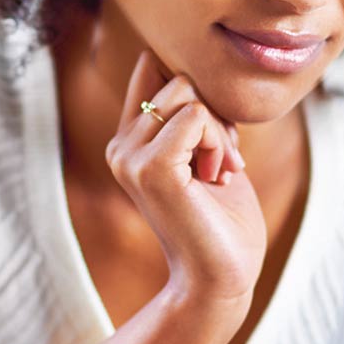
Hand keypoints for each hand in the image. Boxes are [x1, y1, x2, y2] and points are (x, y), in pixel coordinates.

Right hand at [105, 51, 266, 311]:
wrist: (220, 279)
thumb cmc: (223, 223)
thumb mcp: (207, 153)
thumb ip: (195, 114)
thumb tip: (192, 64)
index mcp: (129, 142)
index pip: (152, 67)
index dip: (196, 86)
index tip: (215, 135)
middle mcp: (120, 147)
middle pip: (177, 78)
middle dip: (215, 113)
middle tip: (223, 162)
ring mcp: (129, 157)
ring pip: (188, 92)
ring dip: (219, 129)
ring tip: (220, 171)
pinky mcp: (150, 168)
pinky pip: (196, 115)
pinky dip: (219, 142)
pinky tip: (217, 177)